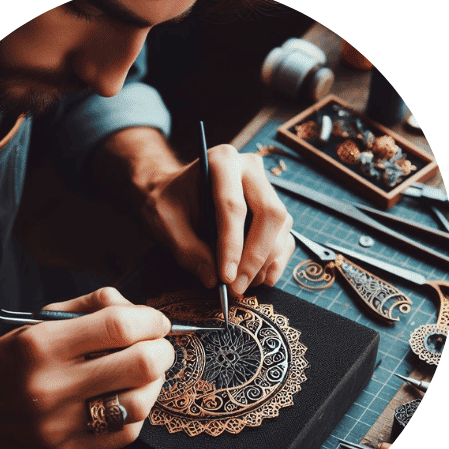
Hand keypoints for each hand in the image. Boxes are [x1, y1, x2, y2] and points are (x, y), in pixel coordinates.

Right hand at [0, 287, 172, 448]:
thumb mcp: (37, 323)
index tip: (156, 321)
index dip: (150, 320)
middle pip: (140, 364)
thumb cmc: (8, 362)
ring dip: (153, 384)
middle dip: (161, 351)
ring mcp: (57, 427)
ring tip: (144, 375)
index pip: (119, 326)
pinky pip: (125, 434)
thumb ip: (91, 309)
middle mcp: (47, 387)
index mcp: (39, 345)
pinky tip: (124, 399)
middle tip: (158, 348)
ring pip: (140, 403)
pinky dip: (135, 412)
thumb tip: (142, 311)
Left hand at [143, 144, 294, 293]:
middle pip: (269, 214)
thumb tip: (212, 279)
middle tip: (237, 287)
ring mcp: (267, 189)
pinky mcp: (274, 210)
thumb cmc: (169, 201)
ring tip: (243, 286)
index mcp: (222, 161)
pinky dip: (274, 262)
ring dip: (266, 262)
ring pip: (281, 227)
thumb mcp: (164, 221)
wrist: (177, 192)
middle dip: (255, 256)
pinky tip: (257, 280)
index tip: (226, 277)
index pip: (234, 206)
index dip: (232, 245)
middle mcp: (251, 169)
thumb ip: (186, 249)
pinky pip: (285, 237)